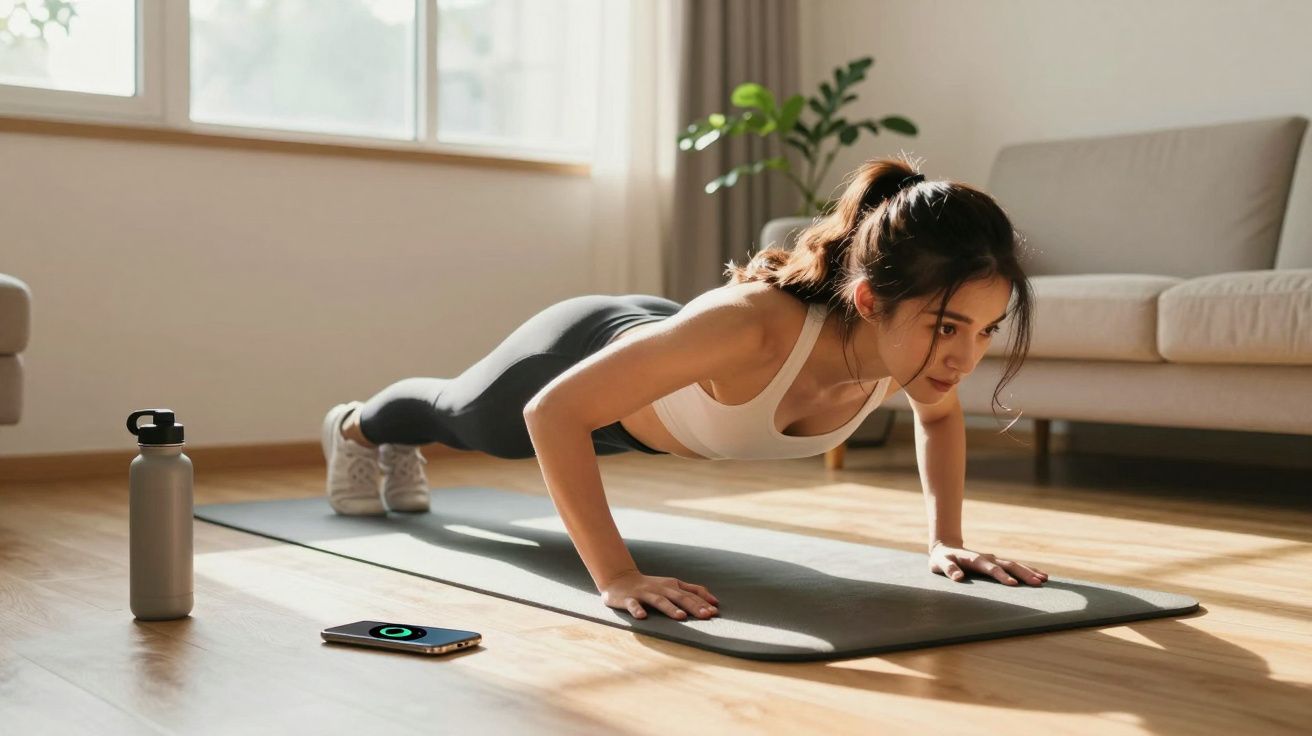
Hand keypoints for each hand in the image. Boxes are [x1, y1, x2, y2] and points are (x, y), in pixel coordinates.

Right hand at [599, 569, 719, 619]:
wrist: (619, 579)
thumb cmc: (651, 586)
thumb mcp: (672, 586)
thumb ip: (692, 591)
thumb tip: (715, 602)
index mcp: (672, 586)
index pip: (690, 594)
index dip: (703, 602)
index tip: (715, 612)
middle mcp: (660, 588)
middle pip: (679, 597)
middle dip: (693, 606)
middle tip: (706, 616)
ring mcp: (644, 593)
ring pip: (659, 601)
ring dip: (670, 608)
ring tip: (681, 617)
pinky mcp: (628, 599)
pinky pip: (633, 605)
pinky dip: (637, 610)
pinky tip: (642, 617)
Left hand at [929, 541, 1048, 585]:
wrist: (946, 548)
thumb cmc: (942, 559)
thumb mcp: (940, 564)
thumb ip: (949, 570)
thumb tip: (959, 578)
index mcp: (975, 559)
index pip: (990, 568)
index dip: (1002, 576)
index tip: (1013, 585)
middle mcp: (988, 558)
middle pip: (1009, 565)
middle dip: (1024, 574)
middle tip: (1038, 583)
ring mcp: (994, 559)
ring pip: (1015, 564)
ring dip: (1030, 572)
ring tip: (1045, 580)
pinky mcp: (997, 563)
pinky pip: (1015, 566)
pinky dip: (1028, 570)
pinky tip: (1041, 576)